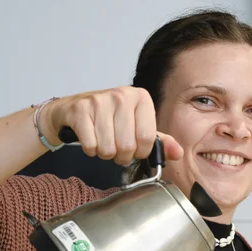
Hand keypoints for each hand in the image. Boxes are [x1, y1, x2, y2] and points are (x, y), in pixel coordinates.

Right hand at [42, 86, 183, 165]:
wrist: (73, 108)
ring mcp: (99, 101)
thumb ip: (159, 141)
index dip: (141, 152)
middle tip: (117, 148)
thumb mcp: (138, 126)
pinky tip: (90, 139)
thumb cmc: (110, 119)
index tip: (135, 149)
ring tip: (103, 143)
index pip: (148, 139)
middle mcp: (121, 95)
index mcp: (141, 98)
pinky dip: (90, 150)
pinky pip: (90, 145)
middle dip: (121, 156)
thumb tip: (178, 153)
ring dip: (105, 154)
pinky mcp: (79, 110)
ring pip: (108, 148)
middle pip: (127, 146)